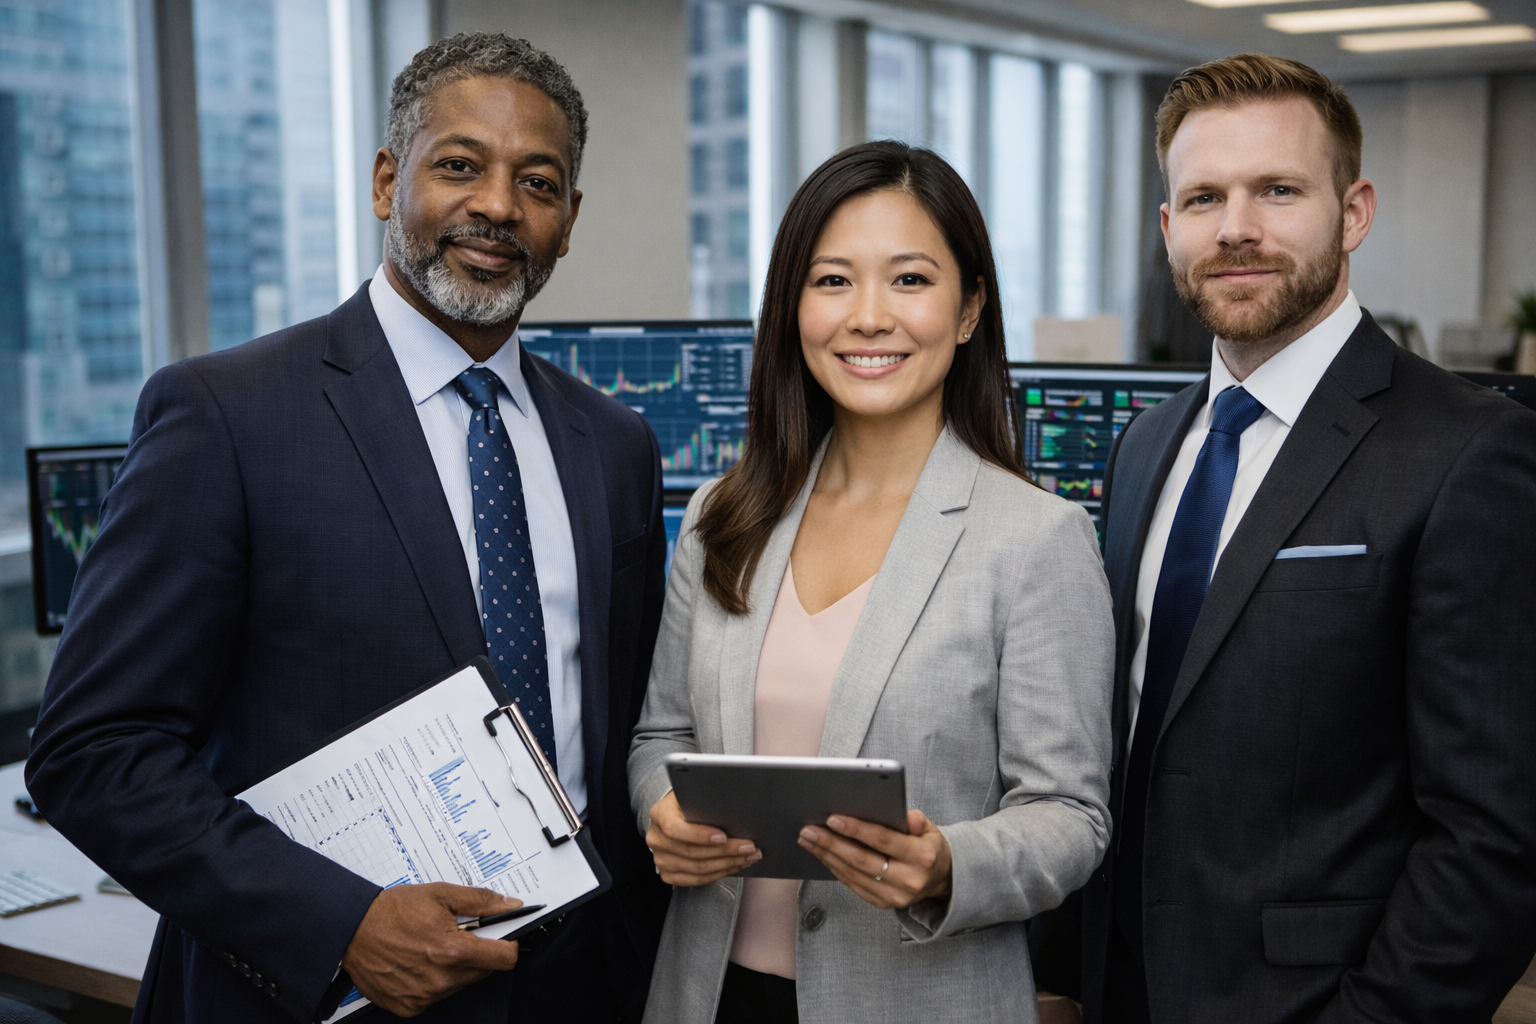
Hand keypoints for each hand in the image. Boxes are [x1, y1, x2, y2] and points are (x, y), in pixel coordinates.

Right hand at [340, 883, 521, 1016]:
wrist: (351, 929)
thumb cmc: (391, 911)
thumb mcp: (440, 894)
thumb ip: (480, 901)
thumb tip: (509, 906)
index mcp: (454, 951)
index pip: (505, 959)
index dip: (508, 944)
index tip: (503, 936)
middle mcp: (442, 979)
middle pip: (484, 970)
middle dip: (478, 951)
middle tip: (457, 934)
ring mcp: (425, 996)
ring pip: (460, 983)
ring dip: (455, 966)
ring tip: (432, 946)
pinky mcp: (409, 1006)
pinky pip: (436, 995)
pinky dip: (433, 980)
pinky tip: (418, 962)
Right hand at [646, 789, 759, 885]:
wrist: (677, 815)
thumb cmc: (690, 802)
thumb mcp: (694, 794)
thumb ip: (706, 800)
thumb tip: (735, 807)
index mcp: (659, 814)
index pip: (675, 828)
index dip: (699, 835)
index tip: (723, 837)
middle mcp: (656, 838)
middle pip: (691, 852)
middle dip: (725, 851)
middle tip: (750, 847)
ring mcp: (660, 859)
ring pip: (697, 869)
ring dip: (728, 864)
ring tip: (749, 857)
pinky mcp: (668, 874)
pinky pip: (696, 880)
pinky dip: (719, 874)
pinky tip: (735, 865)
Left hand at [798, 809, 951, 909]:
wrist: (938, 879)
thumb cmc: (928, 847)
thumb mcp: (930, 829)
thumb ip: (918, 820)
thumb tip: (907, 816)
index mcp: (922, 857)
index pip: (884, 840)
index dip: (856, 829)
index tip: (832, 819)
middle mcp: (909, 880)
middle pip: (862, 860)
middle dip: (831, 843)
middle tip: (808, 829)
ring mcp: (894, 896)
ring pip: (853, 874)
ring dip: (826, 856)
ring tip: (808, 839)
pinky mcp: (882, 904)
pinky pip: (852, 885)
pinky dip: (834, 868)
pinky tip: (821, 854)